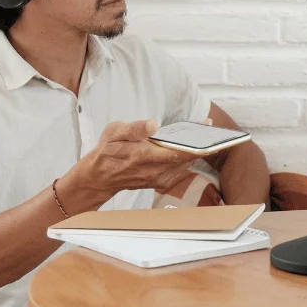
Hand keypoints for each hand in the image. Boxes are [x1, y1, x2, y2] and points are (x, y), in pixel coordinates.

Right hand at [71, 119, 196, 196]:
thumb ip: (134, 128)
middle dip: (198, 141)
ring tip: (202, 132)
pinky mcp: (161, 181)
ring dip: (195, 149)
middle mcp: (155, 171)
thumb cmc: (107, 152)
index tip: (206, 128)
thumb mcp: (114, 132)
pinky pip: (180, 168)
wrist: (99, 177)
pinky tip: (190, 144)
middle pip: (186, 157)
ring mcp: (159, 178)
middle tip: (207, 125)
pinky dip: (187, 156)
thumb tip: (153, 124)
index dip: (195, 142)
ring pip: (185, 163)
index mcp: (144, 156)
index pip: (177, 152)